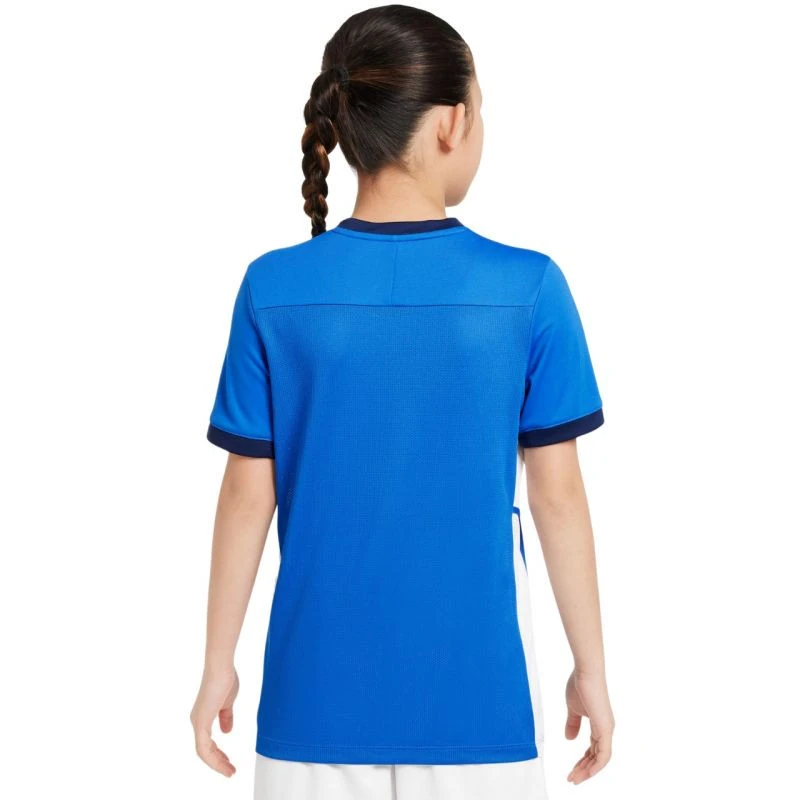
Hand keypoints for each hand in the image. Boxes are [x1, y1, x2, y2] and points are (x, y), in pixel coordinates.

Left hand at [190, 664, 239, 776]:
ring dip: (217, 763)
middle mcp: (197, 721)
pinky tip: (224, 762)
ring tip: (230, 771)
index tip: (229, 762)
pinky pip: (204, 748)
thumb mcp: (228, 702)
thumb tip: (226, 732)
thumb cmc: (225, 679)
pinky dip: (214, 758)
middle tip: (230, 771)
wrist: (221, 668)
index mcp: (203, 716)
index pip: (208, 743)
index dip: (218, 754)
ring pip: (203, 752)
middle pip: (205, 750)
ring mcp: (198, 723)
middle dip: (218, 762)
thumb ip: (226, 717)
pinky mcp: (200, 723)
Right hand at [564, 668, 614, 783]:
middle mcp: (605, 730)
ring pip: (600, 759)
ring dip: (587, 771)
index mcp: (599, 725)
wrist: (586, 672)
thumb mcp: (573, 709)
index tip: (571, 770)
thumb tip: (569, 739)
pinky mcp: (605, 728)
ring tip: (574, 779)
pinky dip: (595, 766)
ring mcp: (607, 730)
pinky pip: (604, 755)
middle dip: (584, 770)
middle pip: (597, 757)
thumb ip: (573, 724)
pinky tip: (586, 773)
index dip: (582, 761)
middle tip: (571, 779)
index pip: (592, 750)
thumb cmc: (580, 685)